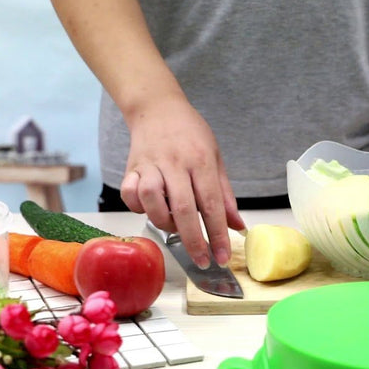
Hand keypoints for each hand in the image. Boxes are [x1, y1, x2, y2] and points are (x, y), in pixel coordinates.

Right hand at [119, 95, 245, 267]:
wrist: (157, 107)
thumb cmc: (191, 134)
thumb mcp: (216, 158)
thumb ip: (225, 194)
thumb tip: (238, 226)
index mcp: (201, 160)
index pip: (212, 203)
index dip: (218, 233)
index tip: (222, 256)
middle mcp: (176, 162)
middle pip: (183, 208)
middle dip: (194, 240)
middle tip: (202, 261)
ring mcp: (151, 164)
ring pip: (152, 200)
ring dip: (163, 221)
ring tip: (173, 226)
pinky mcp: (131, 167)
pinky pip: (129, 194)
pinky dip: (138, 207)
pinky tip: (149, 207)